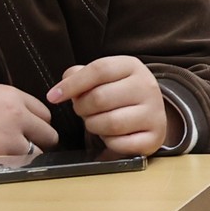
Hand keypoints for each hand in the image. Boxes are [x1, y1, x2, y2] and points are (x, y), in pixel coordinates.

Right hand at [0, 83, 58, 156]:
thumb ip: (7, 106)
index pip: (44, 113)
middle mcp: (19, 113)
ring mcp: (13, 133)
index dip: (36, 125)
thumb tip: (21, 121)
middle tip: (24, 148)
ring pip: (39, 150)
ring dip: (28, 155)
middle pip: (48, 132)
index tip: (29, 132)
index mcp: (13, 96)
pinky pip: (22, 162)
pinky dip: (15, 164)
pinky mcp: (3, 151)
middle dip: (39, 141)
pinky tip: (1, 162)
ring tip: (8, 157)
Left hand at [52, 57, 171, 158]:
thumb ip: (79, 76)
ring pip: (110, 123)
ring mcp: (154, 112)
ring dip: (94, 126)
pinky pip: (121, 144)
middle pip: (100, 98)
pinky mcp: (156, 136)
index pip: (99, 70)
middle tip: (83, 111)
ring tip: (97, 122)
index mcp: (132, 67)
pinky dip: (109, 143)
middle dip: (82, 108)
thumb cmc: (117, 93)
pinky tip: (112, 136)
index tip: (53, 97)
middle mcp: (147, 87)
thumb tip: (61, 89)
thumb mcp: (102, 78)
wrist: (149, 112)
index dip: (72, 84)